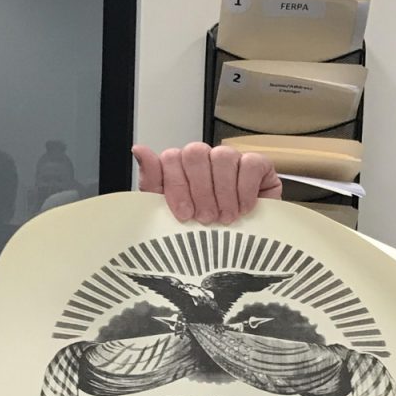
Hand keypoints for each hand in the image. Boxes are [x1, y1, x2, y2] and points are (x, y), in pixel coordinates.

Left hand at [132, 142, 281, 224]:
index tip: (183, 214)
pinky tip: (242, 208)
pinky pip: (250, 164)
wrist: (238, 245)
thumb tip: (138, 149)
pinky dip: (245, 190)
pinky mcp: (257, 165)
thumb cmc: (199, 229)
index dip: (176, 186)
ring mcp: (231, 159)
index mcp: (179, 168)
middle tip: (205, 218)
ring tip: (225, 218)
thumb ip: (152, 182)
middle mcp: (204, 159)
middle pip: (195, 153)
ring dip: (222, 192)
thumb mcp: (168, 212)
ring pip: (222, 156)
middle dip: (199, 191)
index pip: (171, 158)